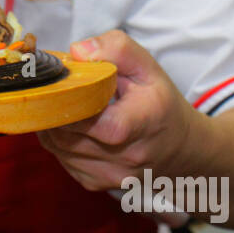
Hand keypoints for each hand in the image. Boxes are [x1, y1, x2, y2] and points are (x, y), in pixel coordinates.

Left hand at [38, 31, 201, 192]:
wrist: (180, 148)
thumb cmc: (160, 103)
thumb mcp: (147, 67)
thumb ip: (116, 49)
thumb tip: (77, 51)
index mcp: (138, 124)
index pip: (89, 119)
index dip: (67, 100)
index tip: (62, 83)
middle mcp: (124, 157)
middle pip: (65, 133)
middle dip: (54, 108)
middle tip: (58, 89)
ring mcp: (108, 175)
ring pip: (57, 146)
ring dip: (53, 123)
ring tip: (68, 104)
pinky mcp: (95, 183)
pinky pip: (60, 158)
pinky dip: (58, 139)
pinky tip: (73, 125)